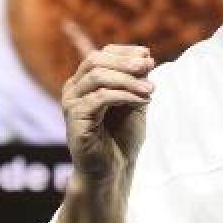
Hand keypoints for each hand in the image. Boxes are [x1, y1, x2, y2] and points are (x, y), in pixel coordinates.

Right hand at [60, 21, 154, 191]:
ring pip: (97, 76)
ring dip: (127, 79)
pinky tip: (142, 100)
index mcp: (85, 82)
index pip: (101, 55)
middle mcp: (73, 89)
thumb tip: (146, 56)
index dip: (124, 52)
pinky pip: (99, 98)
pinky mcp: (75, 118)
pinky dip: (124, 95)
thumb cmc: (122, 138)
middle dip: (124, 61)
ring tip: (151, 89)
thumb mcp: (135, 103)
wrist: (113, 171)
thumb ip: (137, 81)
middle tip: (148, 66)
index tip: (148, 56)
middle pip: (95, 60)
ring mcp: (71, 103)